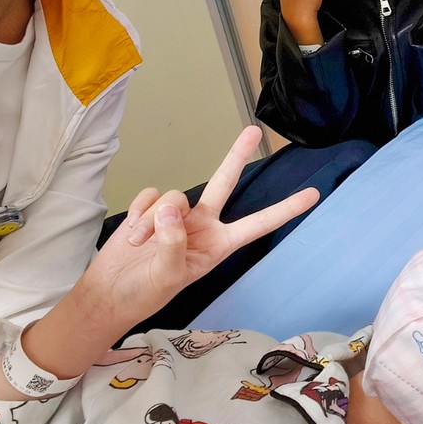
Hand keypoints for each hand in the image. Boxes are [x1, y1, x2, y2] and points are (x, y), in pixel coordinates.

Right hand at [81, 127, 319, 328]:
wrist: (110, 293)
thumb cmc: (145, 292)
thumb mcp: (167, 275)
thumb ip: (173, 242)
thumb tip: (172, 208)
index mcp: (219, 245)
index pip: (258, 224)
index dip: (286, 209)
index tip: (313, 195)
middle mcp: (203, 225)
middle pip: (224, 183)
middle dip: (236, 155)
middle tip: (255, 130)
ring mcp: (177, 215)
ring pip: (174, 196)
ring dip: (152, 221)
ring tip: (141, 246)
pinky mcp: (152, 208)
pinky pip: (149, 196)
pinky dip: (138, 214)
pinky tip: (132, 234)